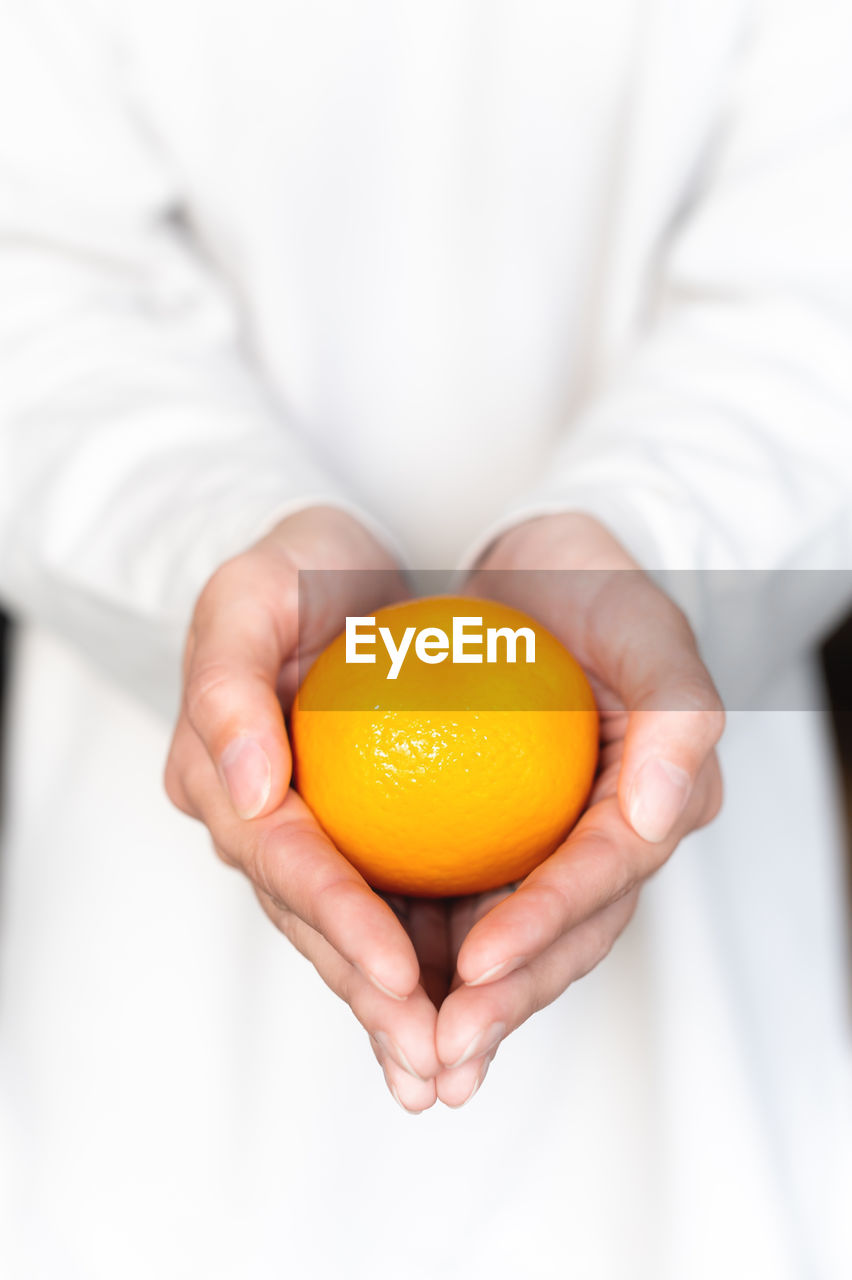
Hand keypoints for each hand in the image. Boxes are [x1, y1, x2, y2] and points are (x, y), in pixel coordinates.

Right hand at [164, 506, 447, 1111]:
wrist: (336, 566)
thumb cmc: (292, 568)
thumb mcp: (248, 592)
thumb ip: (228, 686)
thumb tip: (249, 794)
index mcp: (227, 776)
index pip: (286, 860)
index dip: (338, 920)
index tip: (398, 974)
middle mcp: (265, 822)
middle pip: (318, 923)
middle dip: (373, 998)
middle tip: (437, 1062)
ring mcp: (316, 836)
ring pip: (357, 934)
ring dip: (403, 1006)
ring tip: (456, 1071)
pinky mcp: (366, 835)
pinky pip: (398, 904)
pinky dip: (433, 961)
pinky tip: (476, 1013)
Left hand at [428, 513, 724, 1105]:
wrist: (543, 569)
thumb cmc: (600, 589)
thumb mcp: (647, 630)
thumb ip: (676, 717)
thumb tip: (658, 817)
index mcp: (650, 804)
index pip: (600, 878)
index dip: (544, 925)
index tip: (479, 964)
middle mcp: (601, 841)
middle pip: (556, 939)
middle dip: (501, 1003)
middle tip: (437, 1054)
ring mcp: (545, 848)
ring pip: (505, 941)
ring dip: (459, 1005)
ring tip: (407, 1061)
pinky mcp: (494, 841)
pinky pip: (455, 904)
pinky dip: (419, 949)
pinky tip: (373, 990)